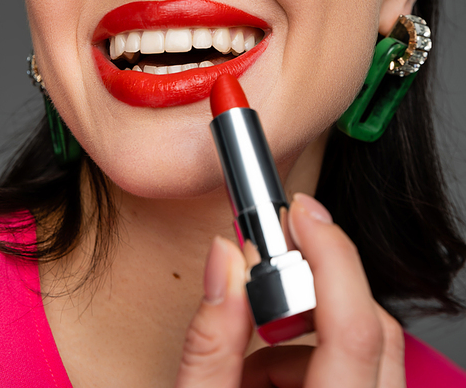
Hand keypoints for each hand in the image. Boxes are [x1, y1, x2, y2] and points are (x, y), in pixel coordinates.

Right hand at [174, 193, 404, 386]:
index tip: (299, 210)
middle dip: (312, 294)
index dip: (328, 255)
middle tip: (262, 288)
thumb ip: (209, 342)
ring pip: (367, 349)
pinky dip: (309, 361)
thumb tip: (225, 257)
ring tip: (247, 364)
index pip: (354, 326)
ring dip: (305, 337)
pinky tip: (260, 381)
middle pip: (371, 328)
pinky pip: (358, 372)